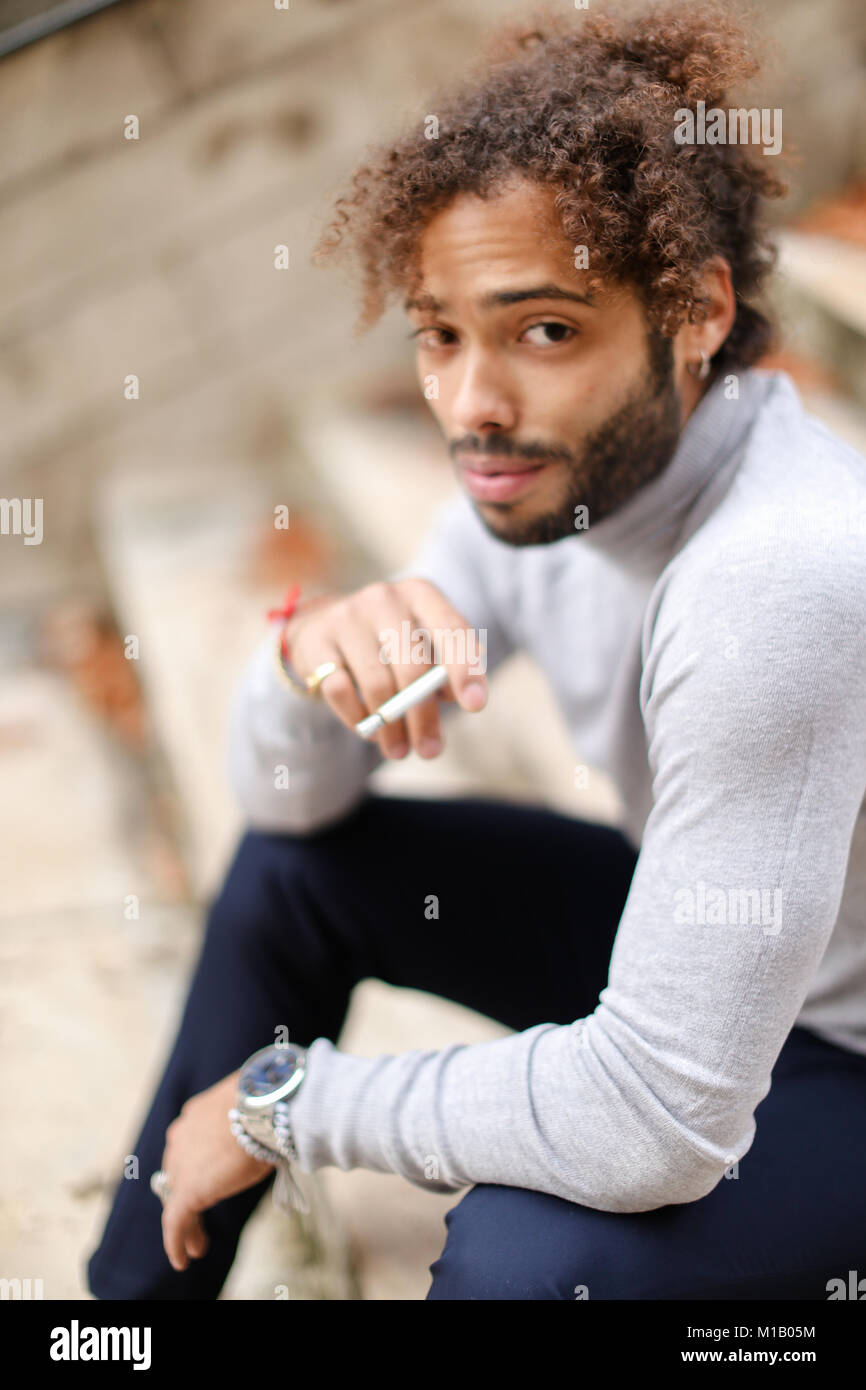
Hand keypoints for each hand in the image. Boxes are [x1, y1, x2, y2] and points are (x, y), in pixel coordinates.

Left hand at [157, 1070, 271, 1271]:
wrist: (261, 1105)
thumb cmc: (267, 1103)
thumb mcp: (254, 1112)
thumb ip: (250, 1125)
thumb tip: (272, 1129)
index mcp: (196, 1116)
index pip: (189, 1147)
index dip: (194, 1167)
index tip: (206, 1180)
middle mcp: (182, 1137)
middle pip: (178, 1173)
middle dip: (186, 1194)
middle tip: (197, 1216)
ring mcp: (181, 1164)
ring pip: (177, 1199)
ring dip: (186, 1222)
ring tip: (196, 1245)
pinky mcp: (187, 1191)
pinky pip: (175, 1222)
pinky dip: (177, 1242)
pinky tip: (183, 1258)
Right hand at [284, 578, 487, 759]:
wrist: (323, 627)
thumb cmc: (388, 643)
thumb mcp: (420, 644)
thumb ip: (442, 668)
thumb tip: (450, 696)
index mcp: (420, 594)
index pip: (451, 629)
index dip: (465, 668)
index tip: (475, 705)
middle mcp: (383, 598)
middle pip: (413, 665)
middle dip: (425, 715)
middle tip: (431, 751)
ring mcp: (346, 617)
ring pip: (377, 684)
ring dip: (392, 726)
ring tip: (399, 750)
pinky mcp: (315, 642)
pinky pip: (340, 691)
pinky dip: (358, 718)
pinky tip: (369, 731)